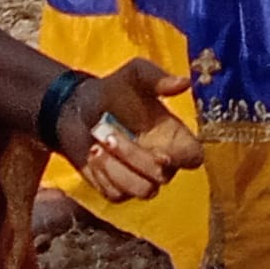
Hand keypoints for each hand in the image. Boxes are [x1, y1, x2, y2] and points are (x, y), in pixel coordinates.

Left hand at [61, 58, 202, 205]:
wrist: (76, 107)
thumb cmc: (113, 89)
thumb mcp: (134, 75)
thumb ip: (157, 78)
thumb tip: (184, 83)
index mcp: (174, 136)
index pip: (194, 157)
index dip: (182, 159)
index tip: (160, 152)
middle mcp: (162, 162)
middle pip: (163, 176)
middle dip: (134, 156)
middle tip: (110, 134)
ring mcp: (140, 178)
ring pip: (143, 190)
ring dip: (117, 168)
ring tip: (97, 144)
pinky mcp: (117, 190)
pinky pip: (117, 194)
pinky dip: (103, 174)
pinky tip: (92, 154)